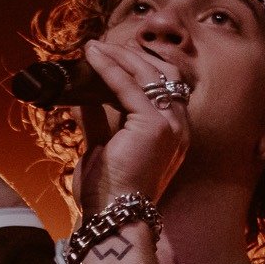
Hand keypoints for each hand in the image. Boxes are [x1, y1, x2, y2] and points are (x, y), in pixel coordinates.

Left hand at [77, 38, 190, 215]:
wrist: (112, 216)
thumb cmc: (107, 191)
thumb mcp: (103, 147)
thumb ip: (100, 121)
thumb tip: (85, 96)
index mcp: (173, 134)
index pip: (164, 86)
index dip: (140, 66)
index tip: (112, 56)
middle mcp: (179, 127)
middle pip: (161, 74)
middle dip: (130, 56)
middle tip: (101, 47)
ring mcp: (171, 126)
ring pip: (147, 74)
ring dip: (119, 57)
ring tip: (94, 48)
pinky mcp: (154, 125)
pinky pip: (128, 86)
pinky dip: (109, 69)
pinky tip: (92, 58)